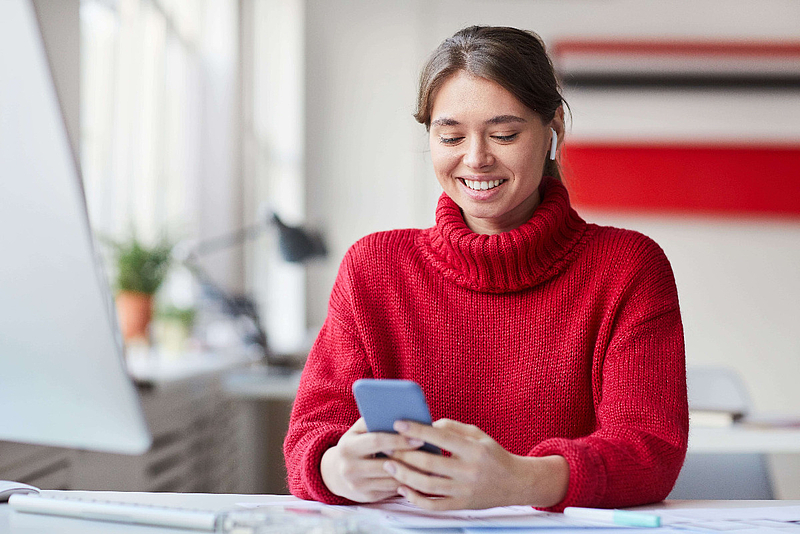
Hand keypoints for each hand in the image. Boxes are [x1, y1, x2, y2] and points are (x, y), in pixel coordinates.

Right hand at [320, 418, 429, 502]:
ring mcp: (358, 485)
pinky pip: (392, 490)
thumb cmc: (354, 446)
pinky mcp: (368, 497)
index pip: (377, 441)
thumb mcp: (357, 432)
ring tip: (432, 466)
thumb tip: (399, 414)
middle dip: (410, 458)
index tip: (419, 437)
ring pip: (392, 480)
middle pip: (386, 463)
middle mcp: (350, 468)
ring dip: (413, 473)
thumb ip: (373, 422)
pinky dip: (408, 483)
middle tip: (431, 453)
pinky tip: (421, 477)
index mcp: (348, 447)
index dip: (399, 439)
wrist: (336, 474)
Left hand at [384, 419, 568, 509]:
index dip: (418, 429)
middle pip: (430, 463)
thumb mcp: (478, 435)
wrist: (516, 483)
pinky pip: (434, 505)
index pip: (441, 437)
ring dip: (405, 475)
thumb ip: (452, 427)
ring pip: (428, 485)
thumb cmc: (493, 454)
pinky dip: (415, 499)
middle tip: (387, 445)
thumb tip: (425, 424)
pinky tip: (402, 488)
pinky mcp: (461, 505)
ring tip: (389, 465)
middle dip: (405, 453)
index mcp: (474, 450)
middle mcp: (469, 471)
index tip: (398, 423)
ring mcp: (465, 491)